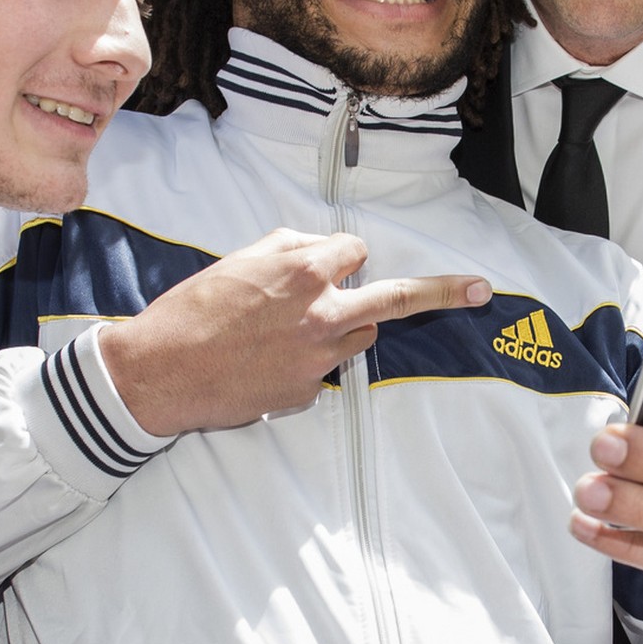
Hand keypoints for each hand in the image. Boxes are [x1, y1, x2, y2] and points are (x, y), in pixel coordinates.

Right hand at [98, 227, 490, 436]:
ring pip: (359, 335)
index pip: (354, 252)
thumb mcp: (241, 258)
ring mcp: (320, 358)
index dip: (341, 256)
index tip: (340, 261)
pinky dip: (307, 362)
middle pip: (397, 297)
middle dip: (443, 290)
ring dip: (342, 326)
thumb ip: (292, 249)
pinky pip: (325, 370)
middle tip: (481, 289)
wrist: (161, 370)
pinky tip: (265, 363)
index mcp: (305, 270)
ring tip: (285, 332)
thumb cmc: (195, 308)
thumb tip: (327, 250)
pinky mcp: (308, 393)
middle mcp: (323, 313)